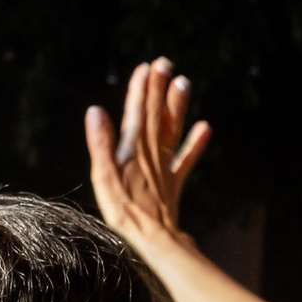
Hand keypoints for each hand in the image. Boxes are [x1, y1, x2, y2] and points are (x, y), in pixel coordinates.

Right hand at [85, 58, 210, 247]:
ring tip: (183, 82)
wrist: (154, 239)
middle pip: (155, 116)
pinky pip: (186, 159)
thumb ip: (101, 143)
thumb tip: (96, 111)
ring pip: (172, 130)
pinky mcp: (174, 182)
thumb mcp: (104, 177)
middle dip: (158, 89)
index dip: (139, 90)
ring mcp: (165, 167)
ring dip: (177, 106)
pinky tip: (206, 128)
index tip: (145, 67)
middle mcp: (151, 154)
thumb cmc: (124, 210)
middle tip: (164, 63)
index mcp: (132, 150)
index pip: (136, 114)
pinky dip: (196, 144)